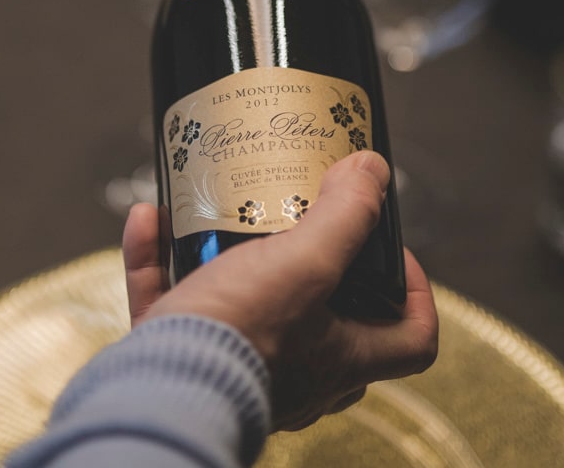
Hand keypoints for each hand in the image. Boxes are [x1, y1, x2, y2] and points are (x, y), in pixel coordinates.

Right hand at [121, 151, 438, 430]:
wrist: (158, 392)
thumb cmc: (241, 336)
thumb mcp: (305, 262)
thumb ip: (345, 216)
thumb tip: (373, 170)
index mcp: (342, 361)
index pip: (413, 340)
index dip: (417, 294)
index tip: (391, 251)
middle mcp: (299, 377)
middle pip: (328, 323)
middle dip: (314, 272)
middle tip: (301, 224)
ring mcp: (239, 370)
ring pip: (245, 311)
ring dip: (226, 256)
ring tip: (216, 211)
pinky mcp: (181, 361)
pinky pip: (172, 306)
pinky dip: (158, 262)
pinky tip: (146, 218)